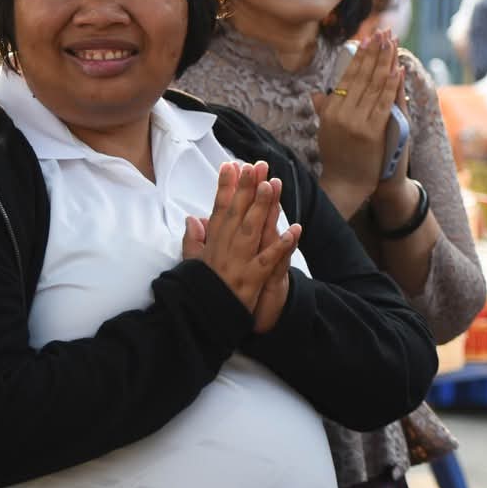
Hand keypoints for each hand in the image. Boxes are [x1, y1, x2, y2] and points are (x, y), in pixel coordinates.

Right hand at [182, 161, 299, 317]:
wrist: (200, 322)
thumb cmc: (200, 292)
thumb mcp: (192, 265)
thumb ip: (193, 241)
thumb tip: (192, 218)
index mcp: (212, 245)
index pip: (219, 210)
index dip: (225, 187)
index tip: (231, 165)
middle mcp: (223, 250)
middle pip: (237, 214)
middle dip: (246, 188)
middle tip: (256, 165)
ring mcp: (237, 264)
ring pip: (251, 231)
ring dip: (261, 208)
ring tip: (270, 185)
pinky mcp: (250, 280)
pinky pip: (268, 261)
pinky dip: (281, 246)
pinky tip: (294, 230)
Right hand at [312, 31, 401, 215]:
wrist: (345, 183)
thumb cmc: (337, 157)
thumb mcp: (326, 131)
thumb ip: (325, 110)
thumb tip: (317, 94)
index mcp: (330, 110)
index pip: (347, 77)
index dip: (359, 57)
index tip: (368, 39)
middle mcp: (341, 113)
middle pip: (361, 76)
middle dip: (374, 53)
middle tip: (383, 33)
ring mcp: (356, 122)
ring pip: (373, 86)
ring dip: (384, 62)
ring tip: (392, 43)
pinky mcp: (372, 132)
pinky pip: (384, 103)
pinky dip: (391, 86)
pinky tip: (398, 70)